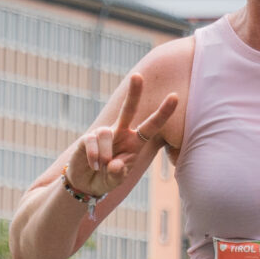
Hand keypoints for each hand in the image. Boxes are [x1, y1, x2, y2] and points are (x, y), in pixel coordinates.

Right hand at [65, 74, 178, 200]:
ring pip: (106, 133)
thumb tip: (114, 164)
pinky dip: (94, 156)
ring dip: (105, 155)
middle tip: (138, 76)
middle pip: (129, 109)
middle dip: (133, 93)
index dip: (163, 113)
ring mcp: (103, 133)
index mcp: (135, 142)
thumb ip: (118, 175)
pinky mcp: (87, 138)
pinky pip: (92, 141)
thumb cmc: (107, 178)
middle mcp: (121, 133)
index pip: (151, 126)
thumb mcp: (116, 181)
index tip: (174, 96)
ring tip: (101, 168)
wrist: (85, 183)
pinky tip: (93, 165)